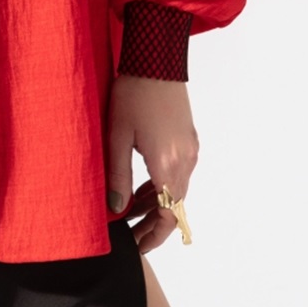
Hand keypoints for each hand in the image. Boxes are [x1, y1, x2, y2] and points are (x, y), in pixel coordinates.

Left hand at [105, 73, 198, 252]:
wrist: (156, 59)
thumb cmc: (133, 93)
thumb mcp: (117, 136)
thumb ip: (118, 176)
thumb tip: (117, 208)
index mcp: (168, 165)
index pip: (168, 216)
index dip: (153, 236)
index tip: (136, 247)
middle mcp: (186, 161)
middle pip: (173, 206)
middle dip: (151, 223)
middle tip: (128, 234)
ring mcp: (190, 149)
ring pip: (176, 189)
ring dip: (155, 202)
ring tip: (128, 210)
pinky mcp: (188, 138)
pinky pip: (178, 172)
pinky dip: (161, 184)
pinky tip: (140, 184)